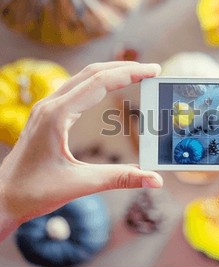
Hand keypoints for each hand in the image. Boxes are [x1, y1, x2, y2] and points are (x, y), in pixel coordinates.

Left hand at [0, 62, 162, 239]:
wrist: (2, 198)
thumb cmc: (33, 192)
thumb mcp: (81, 184)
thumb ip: (121, 179)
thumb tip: (154, 180)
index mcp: (56, 116)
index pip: (99, 83)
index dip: (130, 74)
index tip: (153, 70)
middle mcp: (50, 106)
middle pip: (92, 73)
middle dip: (124, 68)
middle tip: (151, 70)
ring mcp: (47, 109)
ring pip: (83, 78)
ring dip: (111, 73)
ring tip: (136, 75)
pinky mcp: (48, 116)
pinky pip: (76, 90)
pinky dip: (98, 84)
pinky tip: (109, 90)